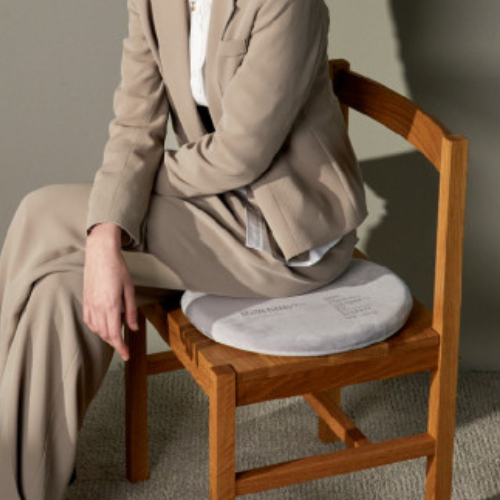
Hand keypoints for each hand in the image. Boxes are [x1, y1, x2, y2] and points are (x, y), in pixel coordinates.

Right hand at [83, 223, 138, 360]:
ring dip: (106, 336)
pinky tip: (103, 327)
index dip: (121, 348)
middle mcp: (98, 307)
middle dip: (115, 343)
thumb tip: (133, 328)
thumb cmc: (117, 268)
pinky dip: (96, 328)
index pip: (115, 334)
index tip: (126, 355)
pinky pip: (88, 321)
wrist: (100, 254)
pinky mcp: (85, 300)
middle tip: (124, 347)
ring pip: (96, 329)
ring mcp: (89, 304)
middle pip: (105, 334)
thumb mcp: (130, 289)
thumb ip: (131, 310)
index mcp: (111, 305)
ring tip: (116, 336)